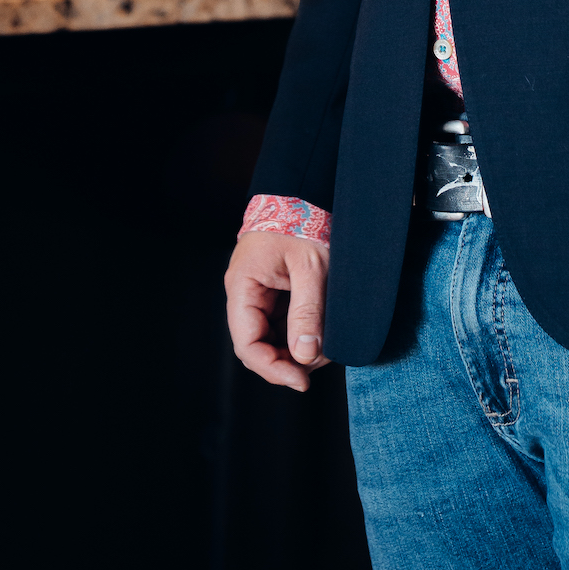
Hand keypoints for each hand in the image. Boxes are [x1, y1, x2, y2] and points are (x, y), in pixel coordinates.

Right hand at [224, 230, 330, 391]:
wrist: (304, 189)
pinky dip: (299, 332)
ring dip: (296, 348)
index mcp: (243, 287)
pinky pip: (281, 322)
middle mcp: (244, 293)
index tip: (301, 380)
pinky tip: (320, 332)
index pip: (248, 345)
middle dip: (288, 360)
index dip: (273, 368)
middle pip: (258, 345)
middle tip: (321, 362)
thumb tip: (306, 356)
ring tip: (326, 346)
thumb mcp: (311, 266)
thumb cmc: (304, 219)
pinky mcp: (273, 291)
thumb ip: (308, 311)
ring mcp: (258, 293)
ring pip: (271, 337)